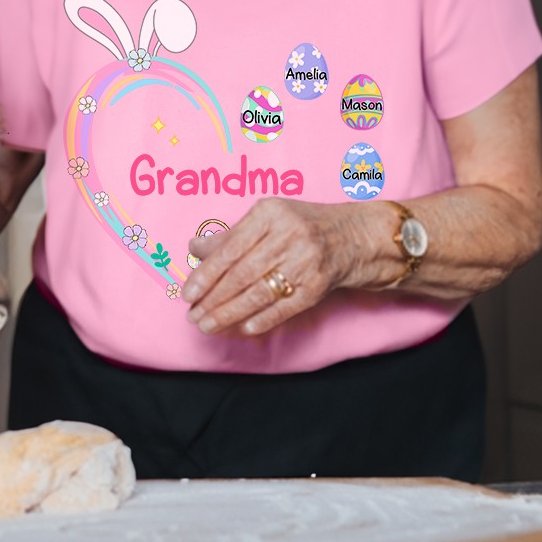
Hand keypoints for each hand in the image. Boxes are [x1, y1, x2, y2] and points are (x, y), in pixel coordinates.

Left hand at [182, 198, 356, 336]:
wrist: (353, 236)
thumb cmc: (301, 225)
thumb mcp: (267, 218)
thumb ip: (231, 235)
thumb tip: (195, 248)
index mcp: (270, 213)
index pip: (230, 248)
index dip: (206, 274)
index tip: (187, 292)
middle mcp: (288, 235)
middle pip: (242, 274)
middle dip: (213, 298)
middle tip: (193, 315)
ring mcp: (306, 261)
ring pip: (259, 292)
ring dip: (230, 313)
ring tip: (208, 324)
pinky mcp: (318, 285)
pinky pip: (284, 307)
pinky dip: (262, 319)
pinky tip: (242, 328)